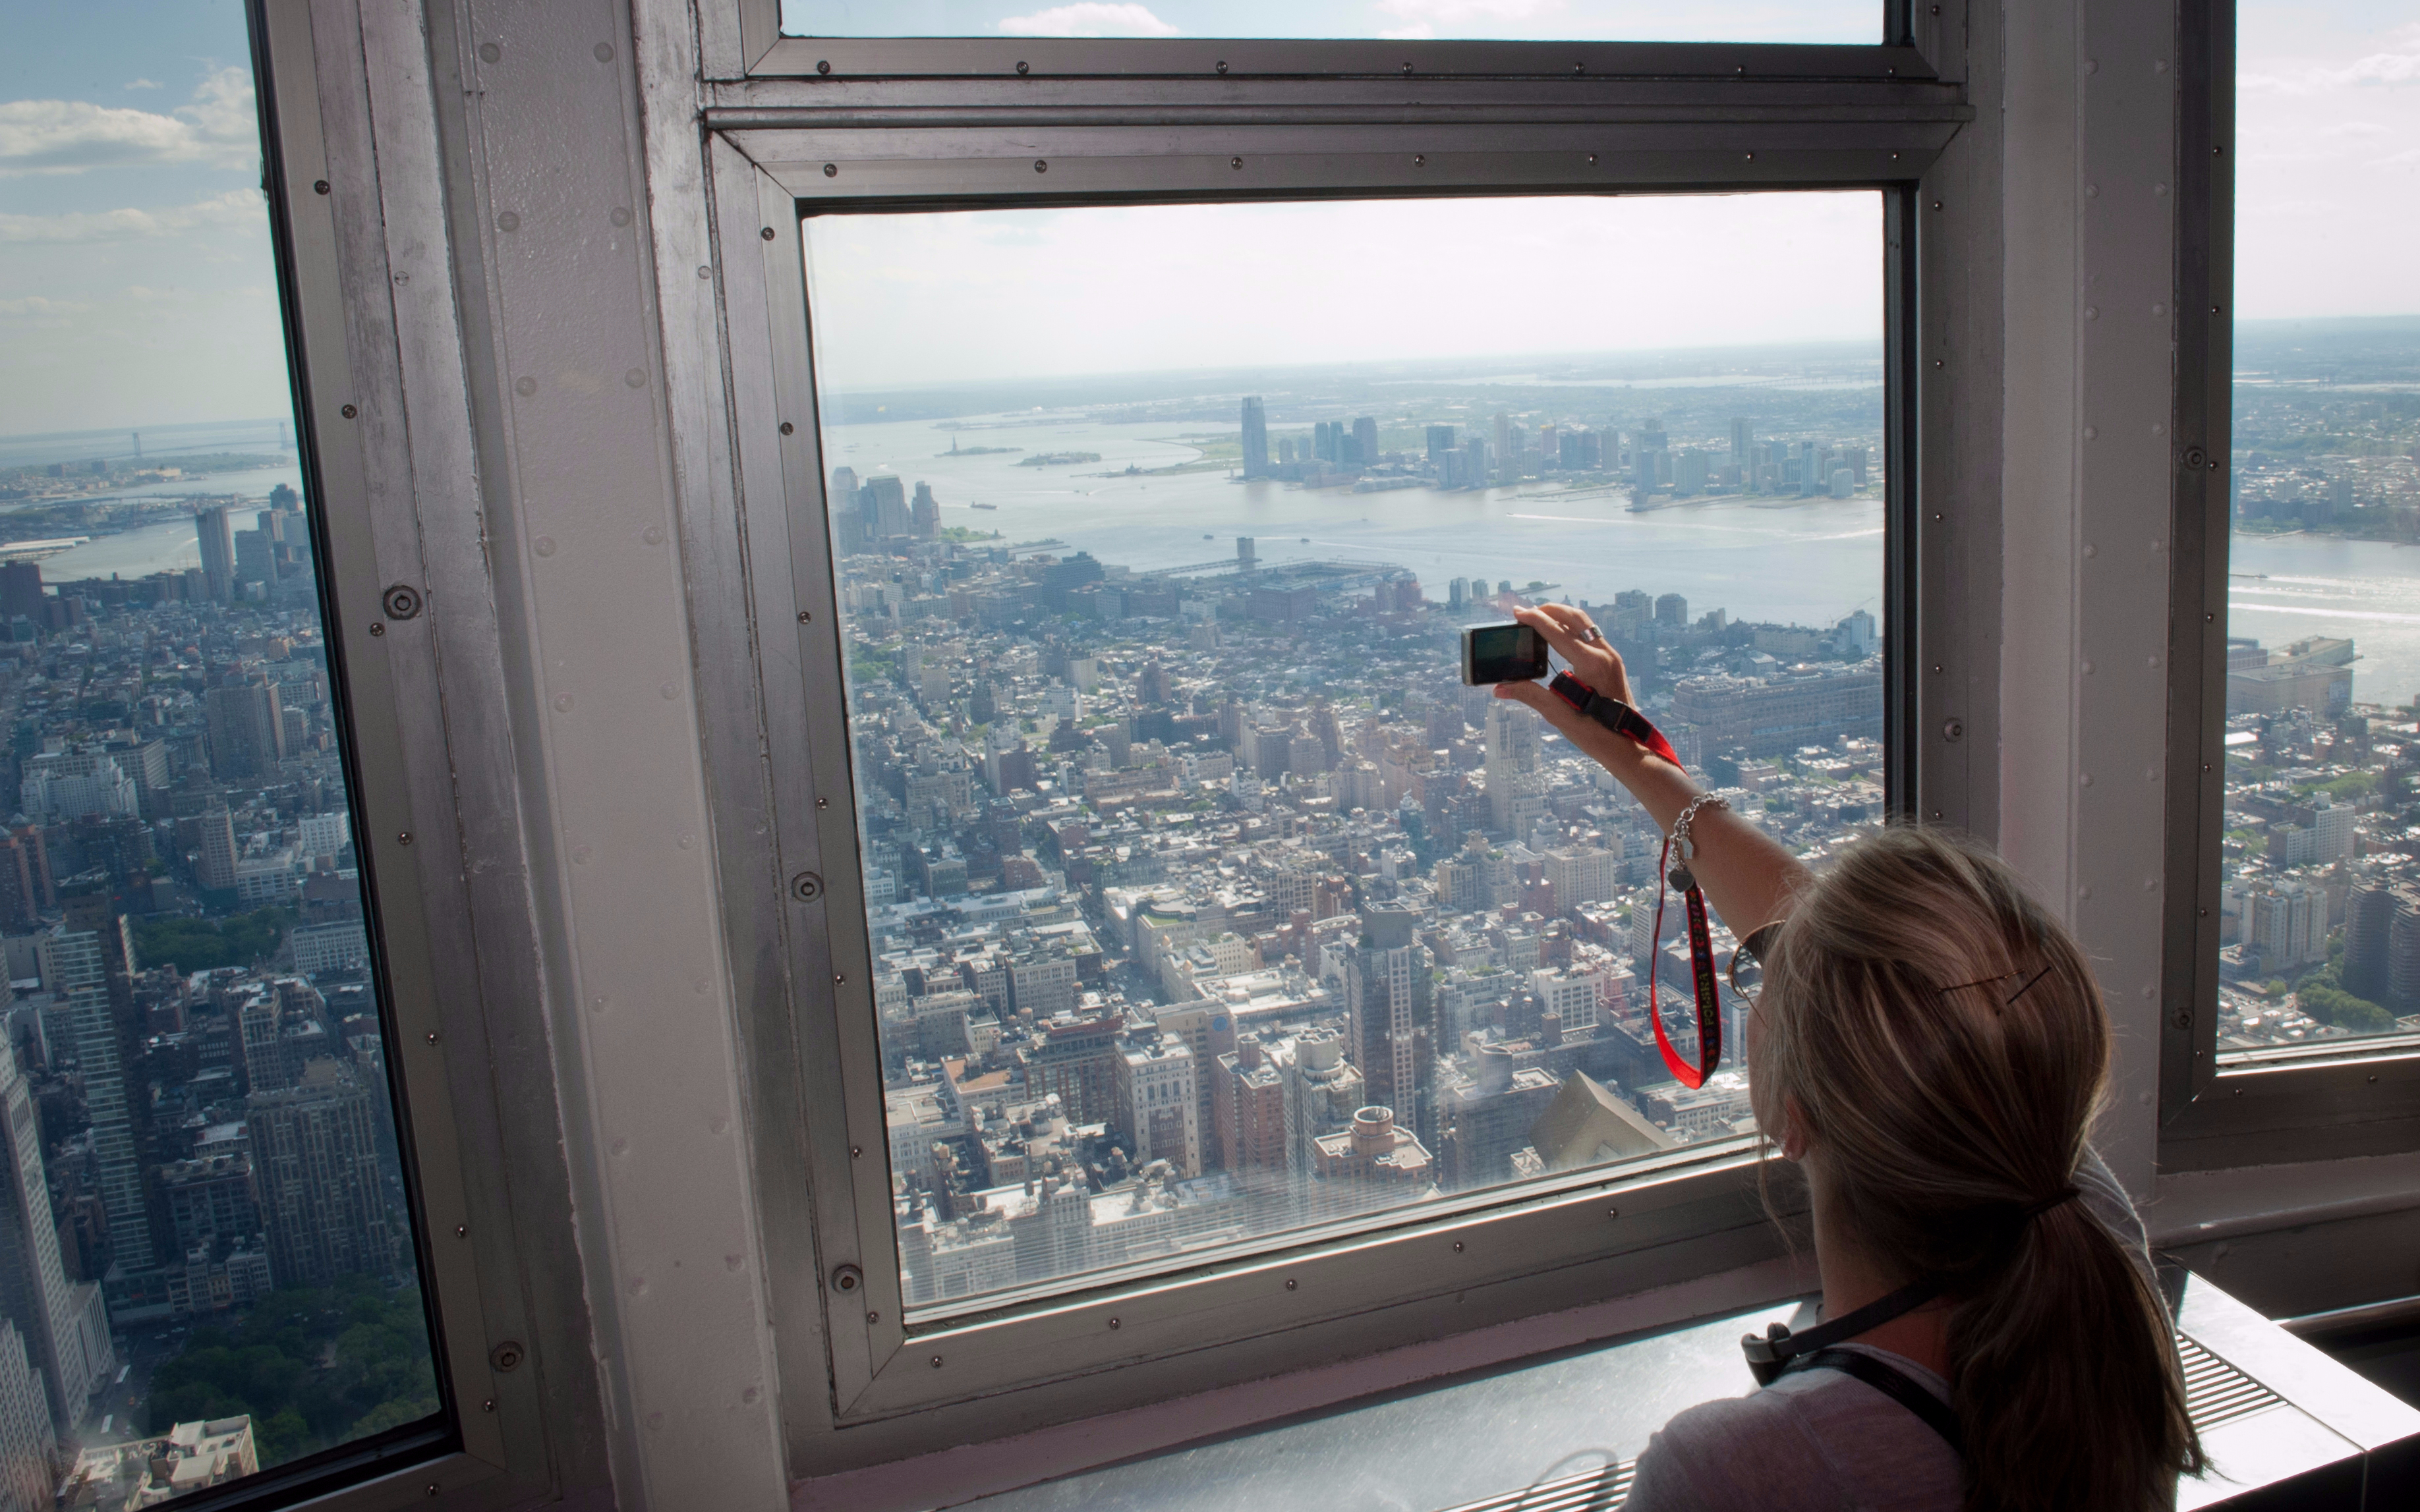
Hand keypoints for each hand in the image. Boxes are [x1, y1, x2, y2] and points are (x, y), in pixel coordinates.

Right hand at [1489, 603, 1660, 773]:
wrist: (1628, 746)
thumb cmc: (1596, 733)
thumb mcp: (1558, 714)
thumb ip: (1529, 695)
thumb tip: (1500, 688)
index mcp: (1590, 663)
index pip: (1556, 632)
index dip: (1534, 619)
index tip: (1517, 613)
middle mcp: (1603, 654)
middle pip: (1574, 618)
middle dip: (1550, 610)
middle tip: (1528, 612)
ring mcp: (1611, 657)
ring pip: (1586, 624)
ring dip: (1563, 617)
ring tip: (1543, 619)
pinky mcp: (1613, 663)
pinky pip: (1592, 636)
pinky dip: (1574, 629)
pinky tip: (1562, 637)